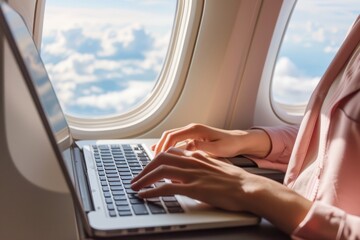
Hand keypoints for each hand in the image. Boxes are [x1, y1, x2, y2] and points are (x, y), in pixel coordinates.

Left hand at [131, 147, 311, 233]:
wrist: (248, 187)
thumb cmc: (235, 180)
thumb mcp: (214, 168)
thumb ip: (199, 167)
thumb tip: (185, 174)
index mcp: (197, 156)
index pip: (170, 152)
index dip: (155, 159)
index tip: (147, 167)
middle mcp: (192, 161)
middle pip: (160, 158)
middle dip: (145, 168)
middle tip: (136, 178)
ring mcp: (193, 174)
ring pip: (160, 171)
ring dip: (144, 179)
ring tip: (136, 187)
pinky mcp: (194, 188)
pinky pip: (167, 188)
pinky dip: (153, 191)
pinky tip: (145, 195)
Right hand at [152, 123, 271, 157]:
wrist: (238, 141)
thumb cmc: (230, 145)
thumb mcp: (217, 148)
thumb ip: (202, 147)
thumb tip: (188, 147)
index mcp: (196, 130)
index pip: (173, 136)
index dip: (163, 147)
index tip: (157, 157)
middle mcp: (192, 129)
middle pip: (168, 135)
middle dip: (158, 147)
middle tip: (152, 160)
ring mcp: (191, 133)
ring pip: (171, 138)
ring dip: (162, 147)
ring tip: (154, 160)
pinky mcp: (193, 138)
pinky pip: (176, 142)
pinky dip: (168, 148)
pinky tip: (161, 154)